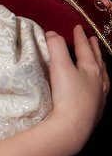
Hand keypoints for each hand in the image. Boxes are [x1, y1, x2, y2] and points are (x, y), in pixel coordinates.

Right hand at [46, 25, 108, 154]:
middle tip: (92, 39)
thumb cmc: (67, 96)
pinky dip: (101, 85)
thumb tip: (52, 33)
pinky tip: (98, 89)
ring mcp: (99, 97)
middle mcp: (98, 81)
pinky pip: (102, 92)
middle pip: (97, 60)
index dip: (80, 37)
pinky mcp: (95, 112)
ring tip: (99, 61)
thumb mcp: (59, 67)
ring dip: (100, 66)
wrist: (73, 128)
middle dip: (93, 49)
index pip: (85, 49)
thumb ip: (55, 47)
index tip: (78, 27)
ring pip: (103, 77)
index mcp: (91, 69)